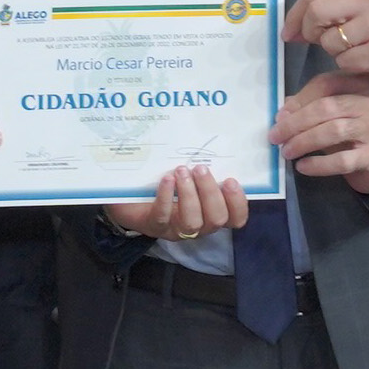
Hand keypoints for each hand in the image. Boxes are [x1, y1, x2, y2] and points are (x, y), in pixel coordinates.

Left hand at [103, 165, 250, 239]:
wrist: (129, 198)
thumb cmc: (166, 184)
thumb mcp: (188, 176)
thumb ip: (202, 168)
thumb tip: (213, 140)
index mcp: (211, 213)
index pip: (236, 218)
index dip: (238, 203)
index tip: (231, 180)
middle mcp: (199, 225)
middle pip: (217, 219)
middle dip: (211, 192)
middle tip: (200, 168)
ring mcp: (176, 228)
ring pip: (193, 222)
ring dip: (190, 195)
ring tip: (181, 171)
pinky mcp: (154, 226)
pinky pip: (163, 216)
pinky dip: (166, 196)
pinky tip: (166, 179)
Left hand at [273, 71, 368, 194]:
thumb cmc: (354, 134)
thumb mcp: (334, 115)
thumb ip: (311, 107)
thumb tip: (283, 113)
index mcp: (360, 84)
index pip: (326, 83)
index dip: (300, 99)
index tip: (280, 116)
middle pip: (327, 107)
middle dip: (295, 122)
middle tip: (276, 137)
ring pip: (333, 130)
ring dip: (304, 141)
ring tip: (286, 151)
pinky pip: (342, 160)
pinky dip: (318, 164)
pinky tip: (303, 166)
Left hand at [282, 0, 368, 87]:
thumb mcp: (367, 5)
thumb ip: (334, 9)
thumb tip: (294, 28)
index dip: (294, 16)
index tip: (289, 33)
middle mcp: (368, 1)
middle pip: (316, 14)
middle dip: (310, 33)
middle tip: (318, 43)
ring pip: (330, 42)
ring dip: (334, 52)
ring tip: (354, 50)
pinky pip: (345, 61)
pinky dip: (348, 65)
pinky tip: (364, 61)